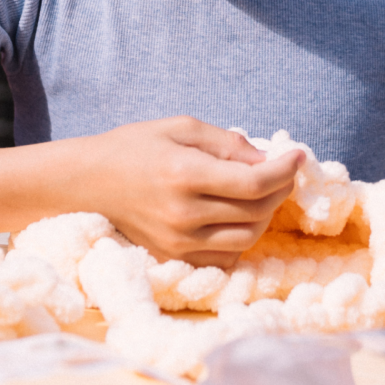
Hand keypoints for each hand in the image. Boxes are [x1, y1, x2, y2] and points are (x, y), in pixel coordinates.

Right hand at [74, 117, 303, 268]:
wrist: (87, 182)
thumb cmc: (133, 147)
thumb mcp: (179, 128)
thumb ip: (226, 143)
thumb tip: (266, 159)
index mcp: (184, 175)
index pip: (253, 183)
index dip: (284, 170)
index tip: (298, 155)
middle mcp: (183, 215)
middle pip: (255, 211)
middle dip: (280, 188)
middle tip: (283, 170)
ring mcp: (178, 242)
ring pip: (246, 238)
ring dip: (265, 214)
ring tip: (262, 192)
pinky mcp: (174, 257)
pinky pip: (225, 257)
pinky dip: (242, 238)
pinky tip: (239, 216)